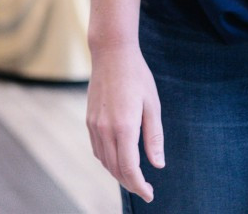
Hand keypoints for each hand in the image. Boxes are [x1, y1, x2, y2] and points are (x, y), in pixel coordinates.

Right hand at [87, 41, 163, 201]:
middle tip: (145, 189)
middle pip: (115, 169)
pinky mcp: (89, 120)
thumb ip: (154, 137)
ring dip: (118, 174)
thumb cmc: (137, 76)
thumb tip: (158, 165)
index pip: (129, 168)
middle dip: (130, 183)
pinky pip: (97, 149)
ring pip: (104, 161)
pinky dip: (107, 160)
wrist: (111, 53)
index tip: (150, 194)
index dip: (140, 186)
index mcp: (124, 127)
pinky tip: (118, 159)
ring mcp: (94, 125)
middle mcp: (105, 129)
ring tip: (134, 177)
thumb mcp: (152, 105)